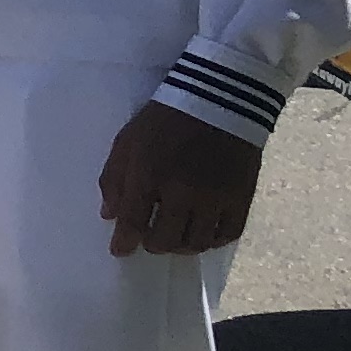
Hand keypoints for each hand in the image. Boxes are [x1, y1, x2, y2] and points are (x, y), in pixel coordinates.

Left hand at [98, 100, 264, 257]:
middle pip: (165, 240)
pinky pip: (227, 234)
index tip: (120, 250)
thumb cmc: (165, 119)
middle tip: (149, 237)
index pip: (132, 222)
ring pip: (196, 242)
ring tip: (175, 236)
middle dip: (152, 244)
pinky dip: (212, 240)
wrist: (220, 99)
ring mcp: (215, 197)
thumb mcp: (127, 141)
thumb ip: (114, 179)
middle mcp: (182, 192)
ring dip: (181, 245)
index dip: (123, 243)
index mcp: (149, 175)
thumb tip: (109, 215)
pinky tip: (202, 233)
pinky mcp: (241, 197)